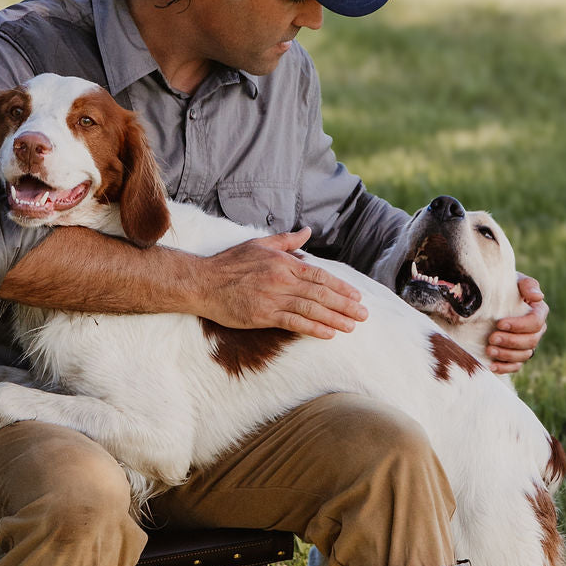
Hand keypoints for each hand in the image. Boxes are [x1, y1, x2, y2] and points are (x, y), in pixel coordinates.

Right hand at [198, 227, 366, 338]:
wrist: (203, 282)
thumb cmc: (229, 263)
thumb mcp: (259, 244)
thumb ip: (287, 240)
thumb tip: (307, 232)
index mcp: (284, 262)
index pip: (320, 275)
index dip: (341, 287)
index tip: (356, 296)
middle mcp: (282, 279)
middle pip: (321, 293)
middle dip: (345, 305)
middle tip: (363, 315)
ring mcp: (273, 298)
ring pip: (311, 309)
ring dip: (335, 318)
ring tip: (352, 326)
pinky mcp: (263, 315)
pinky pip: (294, 322)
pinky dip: (313, 328)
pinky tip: (328, 334)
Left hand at [486, 273, 547, 375]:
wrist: (490, 299)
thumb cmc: (504, 287)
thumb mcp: (514, 281)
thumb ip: (527, 285)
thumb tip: (538, 296)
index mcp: (538, 311)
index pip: (535, 322)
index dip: (519, 325)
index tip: (500, 324)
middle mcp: (536, 330)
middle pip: (531, 341)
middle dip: (511, 341)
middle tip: (492, 338)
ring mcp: (527, 344)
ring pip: (525, 355)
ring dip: (507, 354)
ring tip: (489, 350)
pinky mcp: (516, 355)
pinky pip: (516, 366)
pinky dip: (505, 367)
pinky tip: (491, 366)